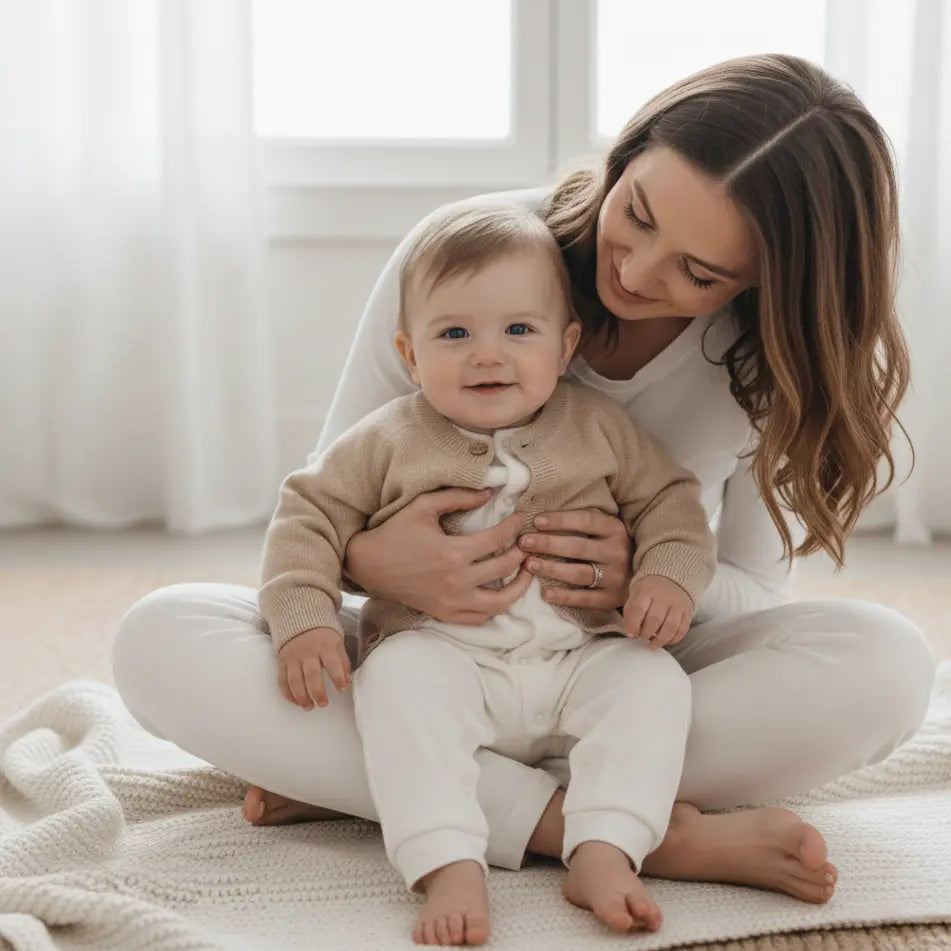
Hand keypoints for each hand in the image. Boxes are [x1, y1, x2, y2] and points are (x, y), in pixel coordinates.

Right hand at [278, 627, 351, 709]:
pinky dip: (288, 694)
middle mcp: (308, 652)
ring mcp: (293, 657)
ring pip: (295, 680)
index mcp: (325, 646)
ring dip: (301, 697)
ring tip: (308, 707)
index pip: (333, 664)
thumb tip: (347, 681)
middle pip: (312, 675)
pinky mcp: (282, 662)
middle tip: (323, 704)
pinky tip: (295, 701)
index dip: (338, 678)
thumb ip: (343, 661)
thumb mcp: (337, 642)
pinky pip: (282, 680)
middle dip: (318, 692)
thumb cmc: (322, 635)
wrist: (299, 620)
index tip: (341, 689)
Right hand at [344, 487, 532, 623]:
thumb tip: (490, 493)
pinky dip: (497, 606)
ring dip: (519, 586)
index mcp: (453, 553)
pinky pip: (481, 617)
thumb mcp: (424, 506)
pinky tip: (501, 590)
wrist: (369, 565)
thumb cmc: (395, 532)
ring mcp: (452, 601)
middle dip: (522, 552)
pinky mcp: (445, 613)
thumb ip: (459, 497)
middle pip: (505, 568)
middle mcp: (456, 581)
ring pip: (501, 602)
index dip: (514, 527)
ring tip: (525, 570)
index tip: (519, 519)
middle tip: (525, 541)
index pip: (498, 539)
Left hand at [518, 508, 632, 609]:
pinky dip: (563, 597)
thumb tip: (541, 519)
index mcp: (615, 529)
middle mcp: (618, 552)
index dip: (560, 520)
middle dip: (548, 544)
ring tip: (529, 564)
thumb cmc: (609, 548)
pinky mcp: (611, 599)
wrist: (640, 578)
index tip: (536, 521)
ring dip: (551, 569)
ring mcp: (616, 577)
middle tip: (524, 542)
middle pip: (578, 547)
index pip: (585, 520)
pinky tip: (545, 593)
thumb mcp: (604, 531)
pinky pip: (584, 598)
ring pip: (579, 573)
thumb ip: (582, 524)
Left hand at [623, 575, 693, 649]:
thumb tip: (630, 632)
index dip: (632, 624)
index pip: (638, 609)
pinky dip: (673, 639)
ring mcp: (678, 604)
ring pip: (670, 627)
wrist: (673, 578)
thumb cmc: (650, 589)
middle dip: (645, 633)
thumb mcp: (636, 592)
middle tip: (642, 637)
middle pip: (654, 620)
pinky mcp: (687, 612)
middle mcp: (664, 596)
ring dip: (659, 640)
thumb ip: (631, 610)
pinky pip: (682, 630)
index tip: (630, 633)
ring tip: (652, 644)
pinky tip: (665, 641)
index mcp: (647, 590)